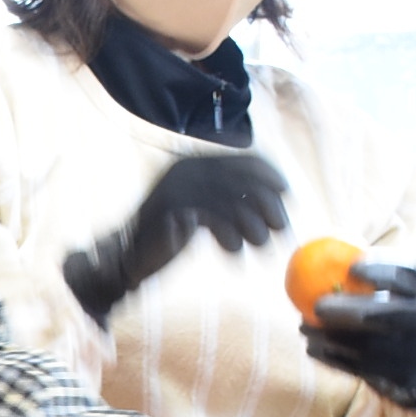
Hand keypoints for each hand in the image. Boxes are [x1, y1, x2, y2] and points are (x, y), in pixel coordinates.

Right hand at [61, 153, 290, 323]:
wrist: (128, 258)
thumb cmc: (172, 235)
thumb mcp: (205, 209)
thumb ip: (231, 198)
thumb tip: (279, 195)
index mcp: (194, 164)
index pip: (240, 159)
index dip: (268, 173)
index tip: (287, 191)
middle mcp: (184, 172)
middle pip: (240, 180)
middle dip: (267, 204)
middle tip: (281, 227)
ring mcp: (175, 192)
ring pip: (230, 202)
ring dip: (251, 225)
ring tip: (257, 244)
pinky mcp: (171, 216)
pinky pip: (211, 222)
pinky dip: (227, 237)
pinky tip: (231, 251)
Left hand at [303, 258, 415, 409]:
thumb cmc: (405, 311)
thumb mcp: (407, 289)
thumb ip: (382, 269)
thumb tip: (338, 248)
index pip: (405, 280)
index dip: (379, 272)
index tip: (351, 267)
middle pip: (382, 316)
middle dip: (346, 310)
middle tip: (317, 305)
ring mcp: (411, 352)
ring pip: (366, 346)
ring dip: (329, 336)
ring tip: (305, 326)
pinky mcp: (395, 374)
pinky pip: (358, 367)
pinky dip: (331, 356)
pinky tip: (312, 346)